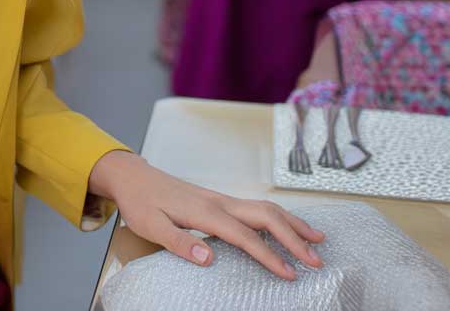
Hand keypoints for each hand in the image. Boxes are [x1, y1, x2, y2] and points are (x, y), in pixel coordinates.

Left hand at [88, 150, 324, 279]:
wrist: (132, 176)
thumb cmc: (140, 202)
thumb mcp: (151, 226)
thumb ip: (179, 243)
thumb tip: (209, 259)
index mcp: (205, 211)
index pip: (244, 236)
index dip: (269, 256)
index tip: (289, 275)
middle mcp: (219, 202)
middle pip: (265, 215)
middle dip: (293, 237)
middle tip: (316, 260)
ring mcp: (221, 199)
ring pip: (265, 208)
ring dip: (292, 224)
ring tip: (317, 240)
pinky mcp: (219, 200)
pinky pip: (256, 208)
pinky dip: (279, 217)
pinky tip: (288, 228)